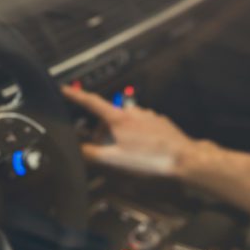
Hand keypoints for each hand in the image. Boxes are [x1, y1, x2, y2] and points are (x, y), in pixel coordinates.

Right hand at [62, 85, 197, 176]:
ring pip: (125, 122)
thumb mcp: (116, 160)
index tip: (65, 90)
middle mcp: (133, 112)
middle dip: (103, 131)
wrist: (184, 158)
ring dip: (120, 134)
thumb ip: (93, 154)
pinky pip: (141, 125)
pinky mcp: (159, 122)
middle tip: (104, 149)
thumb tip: (79, 150)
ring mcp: (147, 115)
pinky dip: (136, 135)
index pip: (92, 103)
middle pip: (109, 117)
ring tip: (127, 153)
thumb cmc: (151, 159)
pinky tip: (142, 150)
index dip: (76, 96)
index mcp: (119, 119)